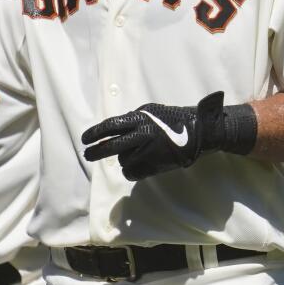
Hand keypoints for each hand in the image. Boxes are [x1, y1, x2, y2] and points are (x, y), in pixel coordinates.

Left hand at [81, 92, 224, 180]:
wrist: (198, 133)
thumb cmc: (173, 119)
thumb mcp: (151, 112)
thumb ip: (133, 119)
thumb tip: (115, 127)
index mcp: (140, 119)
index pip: (111, 126)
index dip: (95, 133)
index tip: (85, 139)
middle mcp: (142, 135)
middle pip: (111, 146)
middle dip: (96, 151)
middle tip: (87, 155)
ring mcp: (148, 152)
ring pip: (122, 160)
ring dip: (123, 158)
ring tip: (135, 153)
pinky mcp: (154, 166)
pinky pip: (132, 172)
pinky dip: (131, 170)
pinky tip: (137, 165)